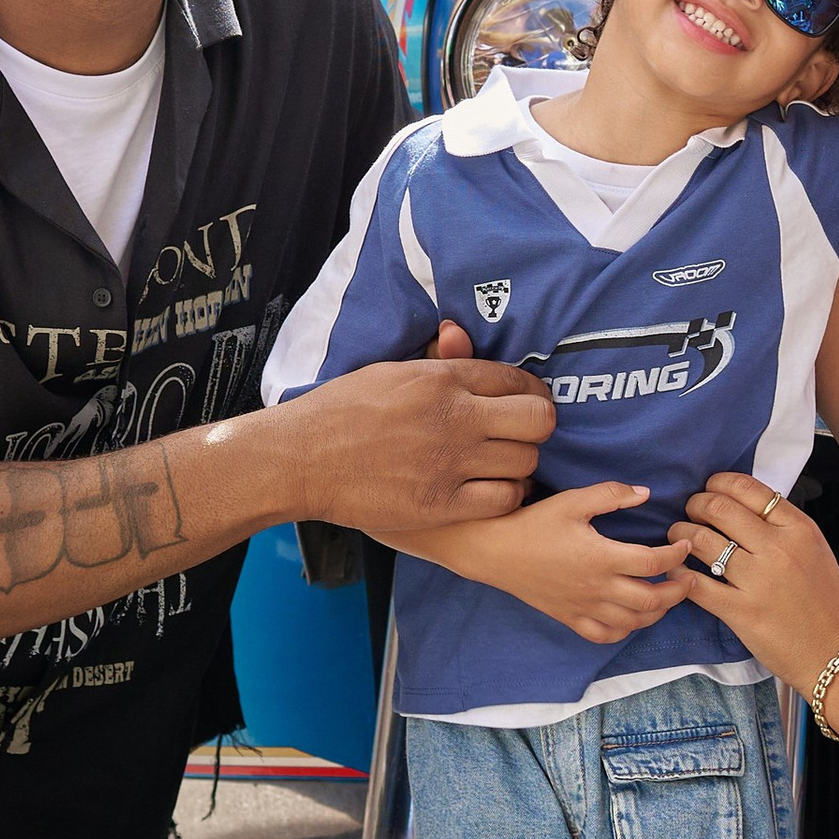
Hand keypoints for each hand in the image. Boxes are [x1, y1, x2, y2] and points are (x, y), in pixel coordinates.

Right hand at [289, 351, 555, 540]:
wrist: (300, 458)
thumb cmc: (340, 411)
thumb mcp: (389, 371)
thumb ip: (436, 361)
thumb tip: (460, 334)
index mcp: (440, 378)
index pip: (516, 379)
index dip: (530, 393)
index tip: (525, 403)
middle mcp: (453, 417)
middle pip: (538, 420)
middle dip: (536, 426)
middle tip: (519, 435)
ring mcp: (449, 462)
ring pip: (525, 461)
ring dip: (520, 464)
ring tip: (501, 464)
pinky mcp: (441, 503)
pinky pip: (504, 499)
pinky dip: (505, 496)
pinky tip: (490, 491)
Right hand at [448, 483, 698, 643]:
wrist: (494, 551)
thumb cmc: (533, 523)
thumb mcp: (572, 500)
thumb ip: (611, 494)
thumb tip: (646, 493)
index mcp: (601, 557)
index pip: (654, 562)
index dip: (677, 554)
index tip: (684, 544)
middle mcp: (597, 588)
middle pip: (652, 600)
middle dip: (679, 591)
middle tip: (689, 578)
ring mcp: (584, 608)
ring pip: (633, 622)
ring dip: (658, 612)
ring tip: (667, 596)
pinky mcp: (570, 618)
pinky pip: (605, 636)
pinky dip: (626, 630)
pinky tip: (632, 616)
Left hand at [680, 471, 838, 692]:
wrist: (837, 651)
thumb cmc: (826, 601)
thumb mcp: (814, 549)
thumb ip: (782, 525)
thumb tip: (741, 505)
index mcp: (799, 528)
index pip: (747, 488)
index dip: (717, 484)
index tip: (708, 491)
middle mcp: (778, 548)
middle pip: (718, 508)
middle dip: (694, 506)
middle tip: (689, 515)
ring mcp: (758, 580)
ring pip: (701, 540)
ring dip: (680, 535)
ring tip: (678, 540)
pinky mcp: (741, 611)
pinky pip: (695, 584)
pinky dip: (678, 574)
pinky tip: (676, 572)